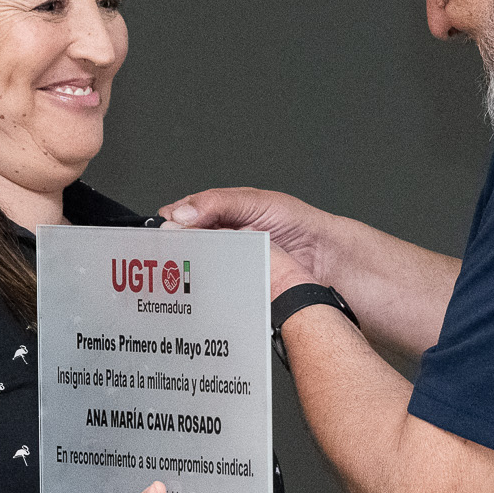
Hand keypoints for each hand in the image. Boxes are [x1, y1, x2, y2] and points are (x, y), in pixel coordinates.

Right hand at [161, 188, 337, 286]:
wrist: (326, 257)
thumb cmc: (296, 223)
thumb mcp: (254, 202)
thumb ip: (217, 203)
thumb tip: (182, 214)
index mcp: (218, 214)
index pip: (181, 217)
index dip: (171, 224)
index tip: (168, 230)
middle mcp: (219, 240)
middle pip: (183, 246)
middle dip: (177, 248)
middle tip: (177, 249)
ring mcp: (226, 265)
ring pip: (196, 270)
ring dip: (194, 268)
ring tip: (197, 264)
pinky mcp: (236, 288)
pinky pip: (215, 290)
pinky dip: (212, 288)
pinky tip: (214, 282)